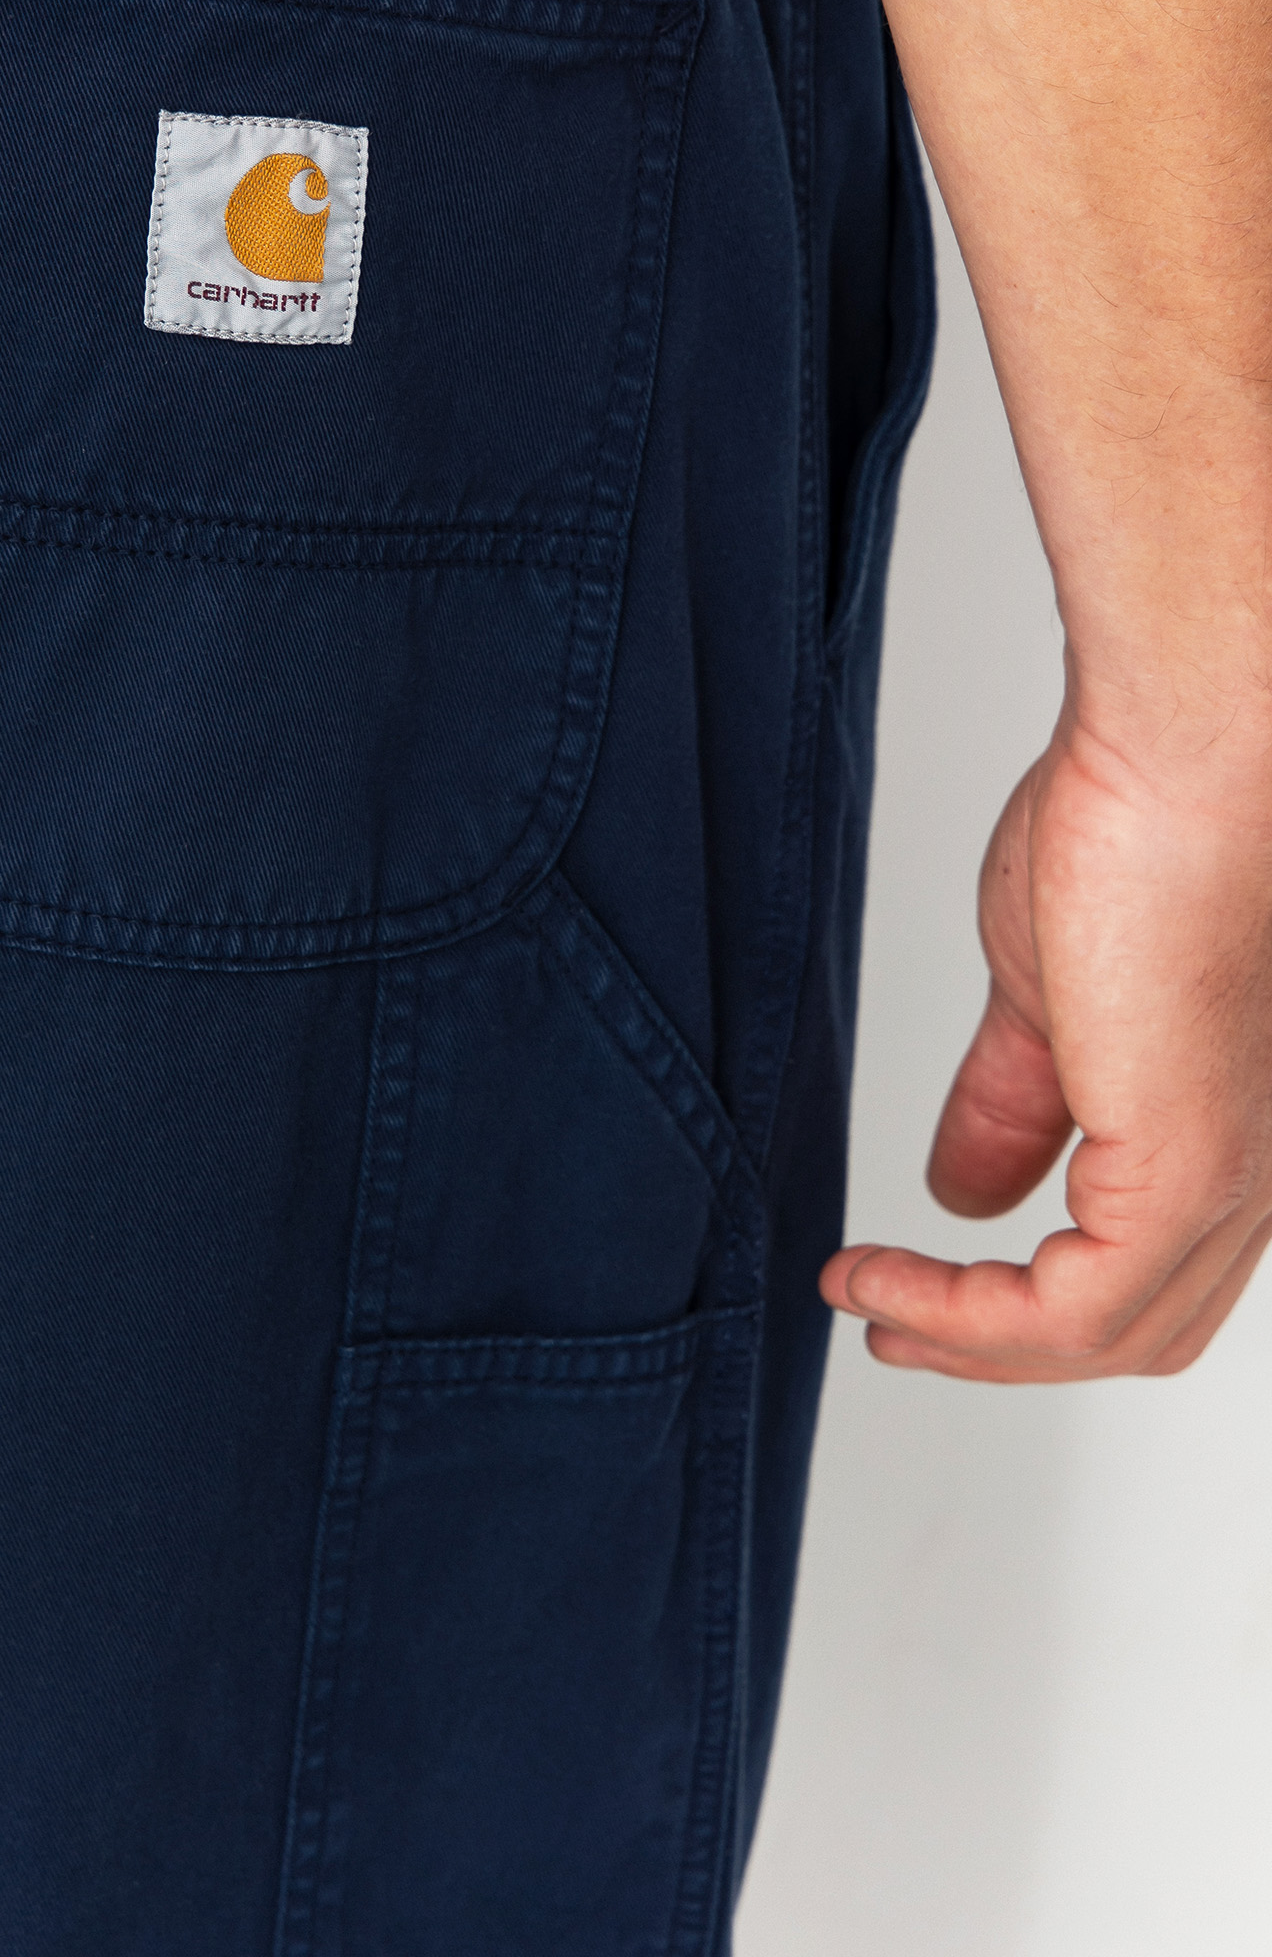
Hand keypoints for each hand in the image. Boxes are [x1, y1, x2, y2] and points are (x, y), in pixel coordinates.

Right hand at [821, 703, 1271, 1380]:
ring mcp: (1226, 1181)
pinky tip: (884, 1283)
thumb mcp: (1046, 997)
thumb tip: (962, 1189)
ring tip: (871, 1309)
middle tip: (895, 1328)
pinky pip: (1069, 1313)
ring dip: (969, 1343)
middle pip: (1140, 1328)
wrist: (1193, 756)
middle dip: (1001, 1348)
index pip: (1147, 1266)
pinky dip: (965, 1320)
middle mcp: (1253, 1170)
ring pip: (1108, 1337)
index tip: (916, 1284)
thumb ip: (1013, 1100)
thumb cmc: (1144, 826)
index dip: (1031, 1299)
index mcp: (1226, 1123)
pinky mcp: (1181, 1175)